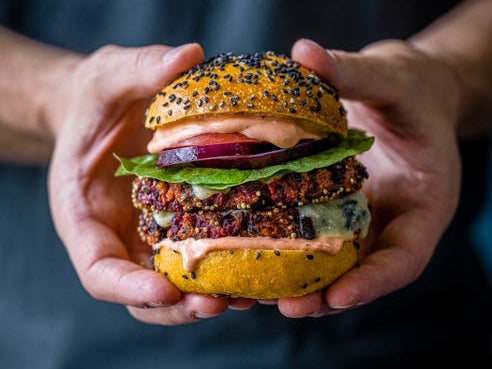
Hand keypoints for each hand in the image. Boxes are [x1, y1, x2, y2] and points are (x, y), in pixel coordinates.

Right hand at [47, 43, 252, 324]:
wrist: (111, 110)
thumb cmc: (99, 98)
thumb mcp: (111, 77)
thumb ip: (140, 69)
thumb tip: (187, 56)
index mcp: (85, 217)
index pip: (99, 271)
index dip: (129, 288)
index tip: (166, 289)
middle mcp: (118, 239)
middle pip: (142, 294)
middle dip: (179, 305)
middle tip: (219, 303)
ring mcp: (150, 239)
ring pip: (176, 285)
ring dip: (210, 296)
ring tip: (250, 295)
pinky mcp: (179, 229)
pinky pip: (200, 258)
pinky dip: (225, 270)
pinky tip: (259, 263)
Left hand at [273, 38, 461, 316]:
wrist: (404, 98)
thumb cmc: (409, 92)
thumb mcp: (390, 81)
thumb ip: (354, 72)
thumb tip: (304, 52)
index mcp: (421, 205)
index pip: (404, 258)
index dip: (375, 282)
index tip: (340, 295)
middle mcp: (390, 224)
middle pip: (362, 274)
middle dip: (328, 296)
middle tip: (289, 307)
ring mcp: (361, 223)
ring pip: (333, 265)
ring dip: (298, 284)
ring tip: (259, 295)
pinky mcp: (333, 213)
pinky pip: (311, 239)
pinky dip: (285, 252)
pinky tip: (249, 254)